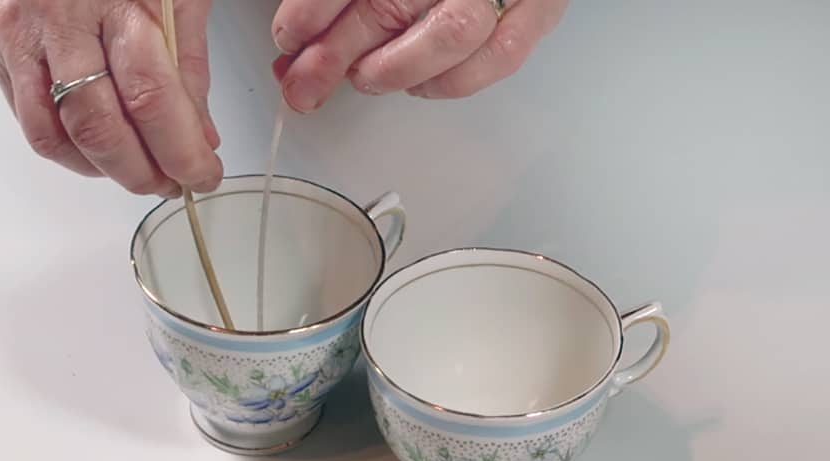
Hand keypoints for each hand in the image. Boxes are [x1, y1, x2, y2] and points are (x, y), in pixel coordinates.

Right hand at [0, 0, 221, 196]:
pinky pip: (31, 121)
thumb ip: (189, 66)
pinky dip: (71, 149)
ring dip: (104, 170)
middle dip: (143, 173)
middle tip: (174, 183)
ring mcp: (18, 34)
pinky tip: (100, 150)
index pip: (151, 99)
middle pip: (99, 128)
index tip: (204, 175)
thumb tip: (201, 138)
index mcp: (117, 1)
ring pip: (56, 135)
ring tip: (140, 171)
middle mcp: (59, 19)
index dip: (181, 152)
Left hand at [270, 0, 568, 111]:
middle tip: (303, 83)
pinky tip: (419, 84)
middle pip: (391, 4)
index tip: (289, 36)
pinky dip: (452, 80)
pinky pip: (500, 54)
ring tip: (364, 79)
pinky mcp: (540, 7)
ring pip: (451, 34)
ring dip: (395, 68)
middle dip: (336, 52)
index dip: (314, 9)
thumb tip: (299, 39)